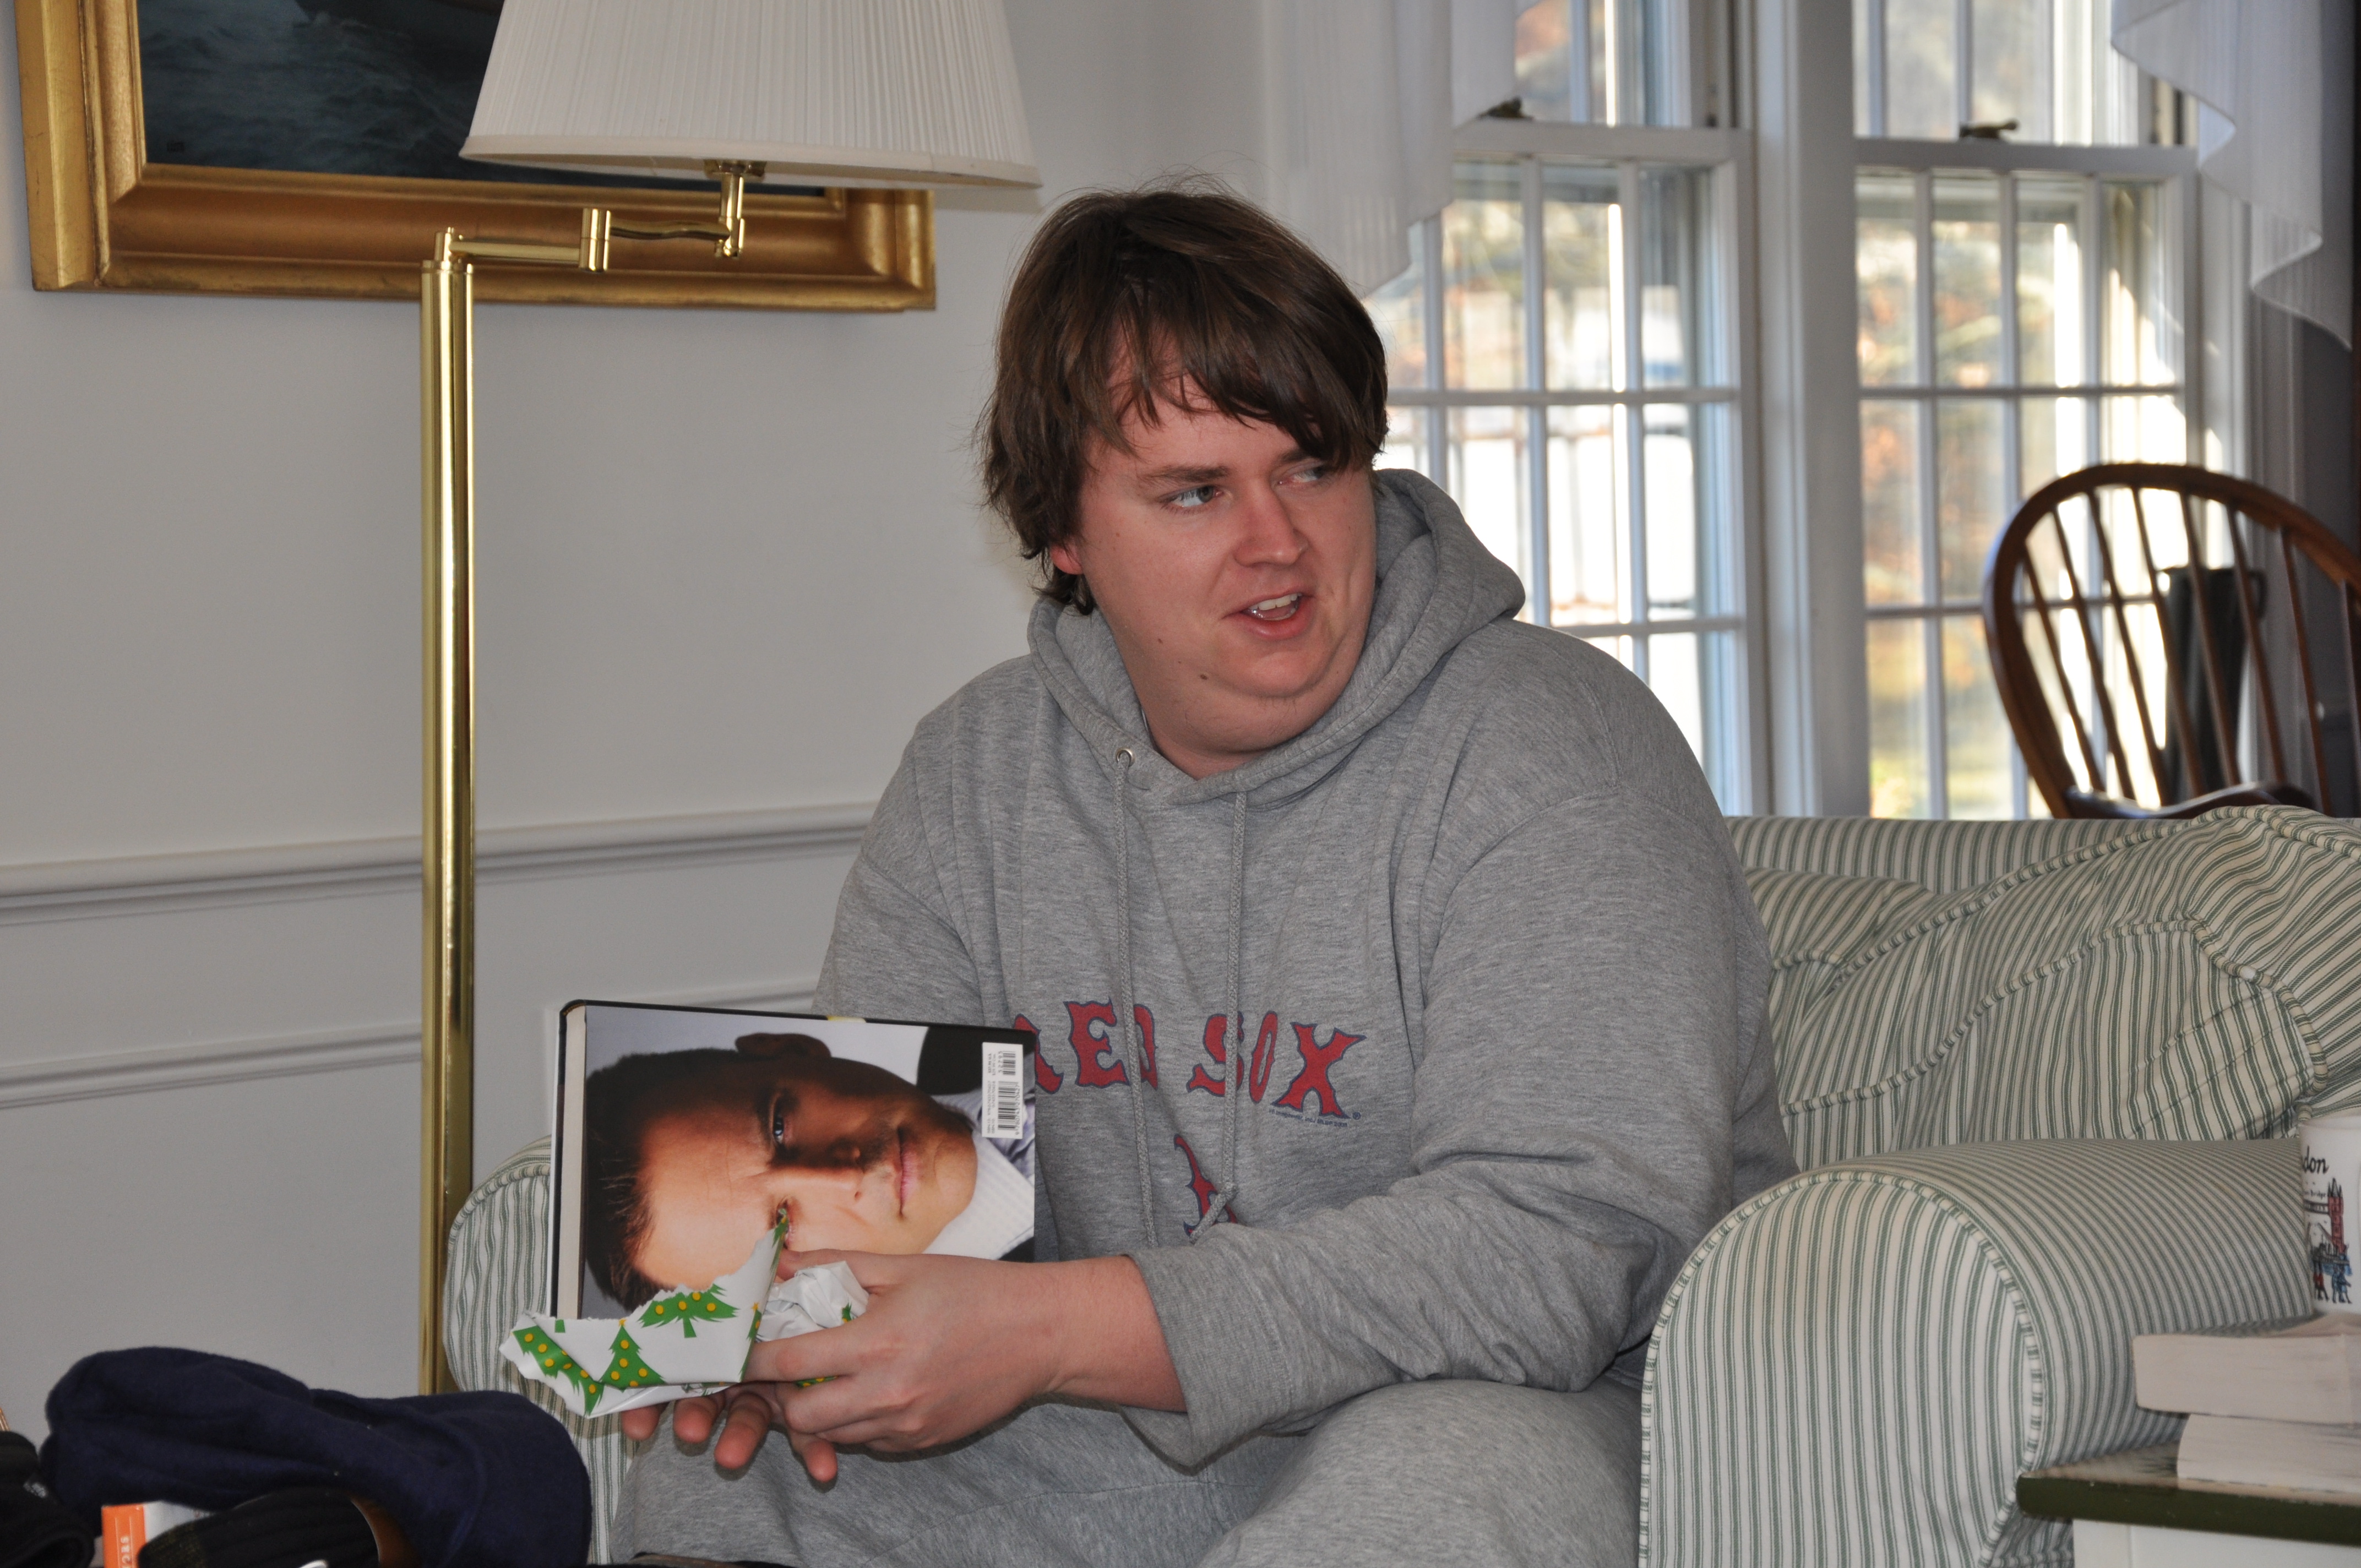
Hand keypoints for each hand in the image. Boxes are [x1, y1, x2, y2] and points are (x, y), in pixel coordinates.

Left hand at [616, 1250, 1179, 1482]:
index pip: (785, 1363)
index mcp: (876, 1342)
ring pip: (828, 1434)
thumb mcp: (903, 1267)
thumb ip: (835, 1268)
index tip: (727, 1349)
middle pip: (796, 1413)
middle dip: (774, 1394)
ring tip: (814, 1377)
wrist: (1039, 1334)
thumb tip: (780, 1264)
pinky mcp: (919, 1442)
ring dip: (809, 1410)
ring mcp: (903, 1424)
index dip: (747, 1358)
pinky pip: (864, 1440)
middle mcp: (886, 1393)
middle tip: (773, 1368)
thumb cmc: (975, 1291)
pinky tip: (861, 1389)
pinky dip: (850, 1420)